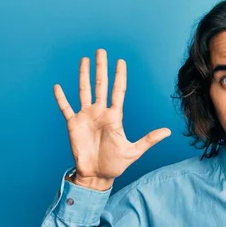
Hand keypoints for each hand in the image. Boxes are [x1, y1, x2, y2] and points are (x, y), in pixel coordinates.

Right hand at [53, 49, 170, 188]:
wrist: (97, 175)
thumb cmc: (116, 164)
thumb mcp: (134, 151)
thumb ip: (149, 139)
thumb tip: (168, 131)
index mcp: (115, 117)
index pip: (118, 91)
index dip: (119, 76)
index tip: (121, 61)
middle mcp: (100, 113)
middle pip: (100, 85)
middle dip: (101, 68)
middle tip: (101, 51)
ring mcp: (86, 117)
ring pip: (84, 91)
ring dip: (83, 75)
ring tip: (84, 60)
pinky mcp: (73, 124)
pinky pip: (65, 107)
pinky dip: (61, 98)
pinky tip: (57, 86)